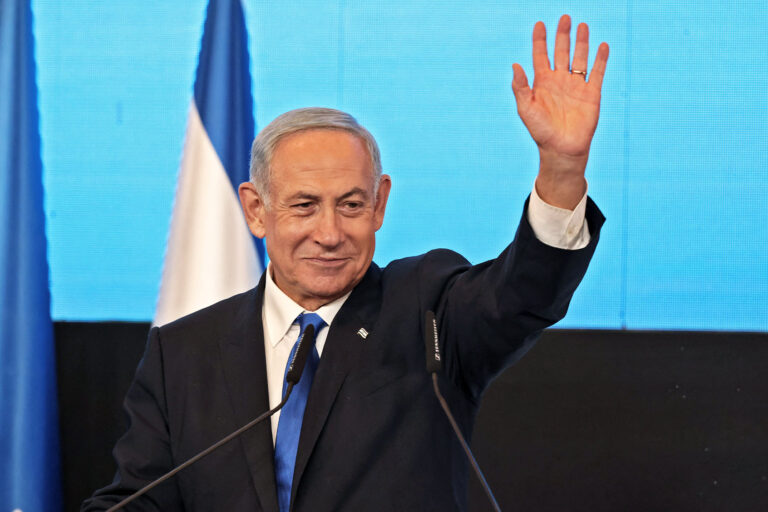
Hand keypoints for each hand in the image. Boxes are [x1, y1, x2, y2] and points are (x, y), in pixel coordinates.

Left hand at [511, 15, 608, 208]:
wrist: (561, 149)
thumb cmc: (541, 131)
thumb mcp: (526, 109)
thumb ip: (521, 87)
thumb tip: (515, 65)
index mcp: (542, 83)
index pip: (540, 55)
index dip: (539, 40)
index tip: (539, 24)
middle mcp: (559, 81)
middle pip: (561, 52)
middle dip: (562, 35)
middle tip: (564, 17)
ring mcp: (576, 86)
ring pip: (579, 58)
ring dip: (581, 42)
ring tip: (582, 25)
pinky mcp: (592, 94)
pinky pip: (597, 72)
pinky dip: (600, 59)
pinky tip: (602, 46)